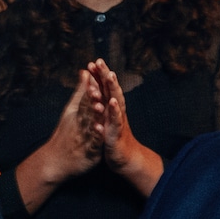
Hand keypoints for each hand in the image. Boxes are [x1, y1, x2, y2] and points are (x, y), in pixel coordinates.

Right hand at [15, 73, 103, 212]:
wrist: (55, 161)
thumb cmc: (66, 134)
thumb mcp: (71, 110)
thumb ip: (80, 91)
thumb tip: (85, 71)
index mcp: (78, 113)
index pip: (85, 97)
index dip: (90, 85)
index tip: (94, 72)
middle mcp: (80, 123)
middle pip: (86, 109)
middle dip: (92, 97)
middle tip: (96, 86)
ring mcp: (84, 137)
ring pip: (90, 125)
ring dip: (94, 116)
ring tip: (99, 106)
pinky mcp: (89, 151)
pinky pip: (93, 143)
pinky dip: (95, 137)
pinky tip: (99, 131)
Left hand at [89, 60, 162, 196]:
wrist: (125, 157)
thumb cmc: (114, 135)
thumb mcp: (107, 115)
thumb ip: (103, 98)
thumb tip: (98, 84)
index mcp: (112, 107)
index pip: (107, 88)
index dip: (101, 75)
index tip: (94, 61)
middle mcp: (116, 113)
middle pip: (113, 92)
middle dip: (107, 79)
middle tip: (102, 64)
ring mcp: (117, 124)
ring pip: (114, 108)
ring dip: (111, 96)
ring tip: (108, 84)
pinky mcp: (115, 137)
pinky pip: (112, 127)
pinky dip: (109, 120)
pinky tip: (105, 114)